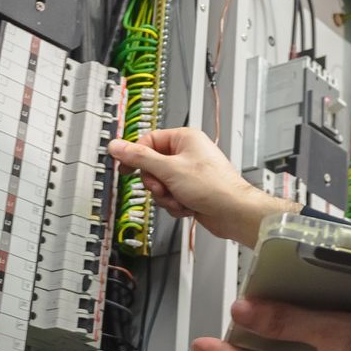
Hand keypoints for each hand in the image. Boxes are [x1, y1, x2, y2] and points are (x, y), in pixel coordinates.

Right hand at [107, 127, 294, 245]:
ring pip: (160, 184)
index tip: (126, 168)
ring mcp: (188, 173)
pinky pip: (170, 196)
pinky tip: (187, 206)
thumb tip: (117, 146)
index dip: (136, 156)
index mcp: (184, 138)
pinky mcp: (190, 190)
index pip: (148, 141)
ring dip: (166, 197)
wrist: (233, 212)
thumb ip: (140, 157)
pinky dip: (175, 204)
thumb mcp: (169, 169)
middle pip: (152, 166)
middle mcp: (187, 153)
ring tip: (180, 199)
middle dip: (156, 183)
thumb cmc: (213, 186)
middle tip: (164, 188)